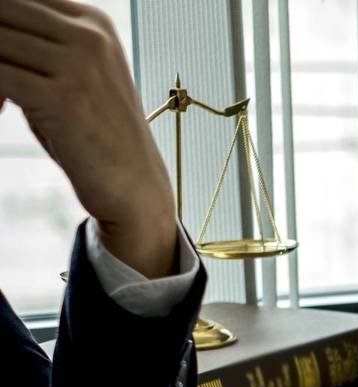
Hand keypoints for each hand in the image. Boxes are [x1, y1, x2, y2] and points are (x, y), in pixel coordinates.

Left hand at [0, 1, 176, 276]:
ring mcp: (80, 65)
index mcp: (95, 23)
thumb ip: (35, 45)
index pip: (19, 0)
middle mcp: (91, 36)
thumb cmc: (96, 135)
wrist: (135, 187)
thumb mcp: (73, 76)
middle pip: (4, 11)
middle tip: (1, 84)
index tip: (5, 63)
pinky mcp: (64, 97)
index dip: (2, 27)